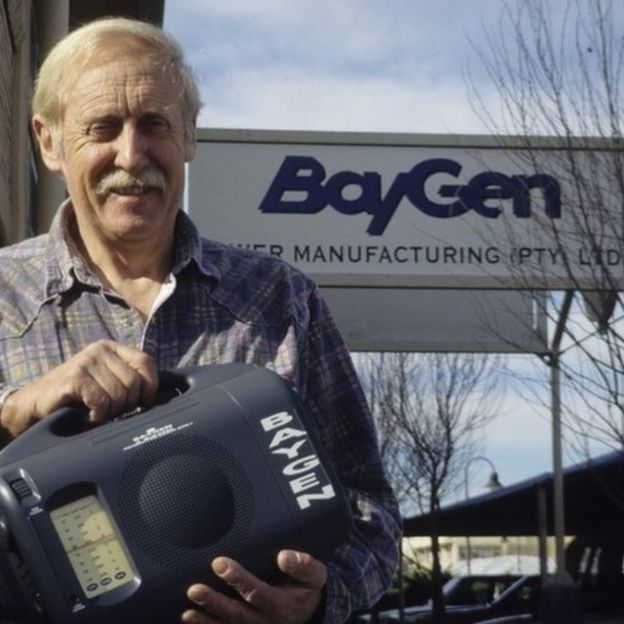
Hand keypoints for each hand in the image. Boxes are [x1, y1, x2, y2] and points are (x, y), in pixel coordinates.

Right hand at [0, 340, 157, 435]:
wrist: (35, 404)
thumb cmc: (75, 396)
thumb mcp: (105, 381)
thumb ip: (127, 380)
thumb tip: (153, 396)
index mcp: (112, 348)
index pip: (145, 361)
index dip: (150, 385)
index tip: (144, 402)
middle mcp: (100, 350)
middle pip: (134, 381)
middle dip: (128, 404)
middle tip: (111, 411)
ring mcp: (86, 362)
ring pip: (119, 393)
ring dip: (111, 411)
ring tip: (97, 412)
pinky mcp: (75, 378)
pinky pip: (102, 401)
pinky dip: (98, 414)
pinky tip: (88, 415)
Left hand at [182, 550, 326, 623]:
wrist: (311, 612)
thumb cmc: (307, 588)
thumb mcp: (315, 576)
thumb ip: (304, 565)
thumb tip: (284, 556)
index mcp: (282, 606)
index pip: (257, 593)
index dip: (238, 579)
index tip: (219, 563)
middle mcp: (267, 623)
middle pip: (237, 614)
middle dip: (214, 603)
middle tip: (195, 589)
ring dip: (206, 621)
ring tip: (187, 611)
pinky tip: (190, 620)